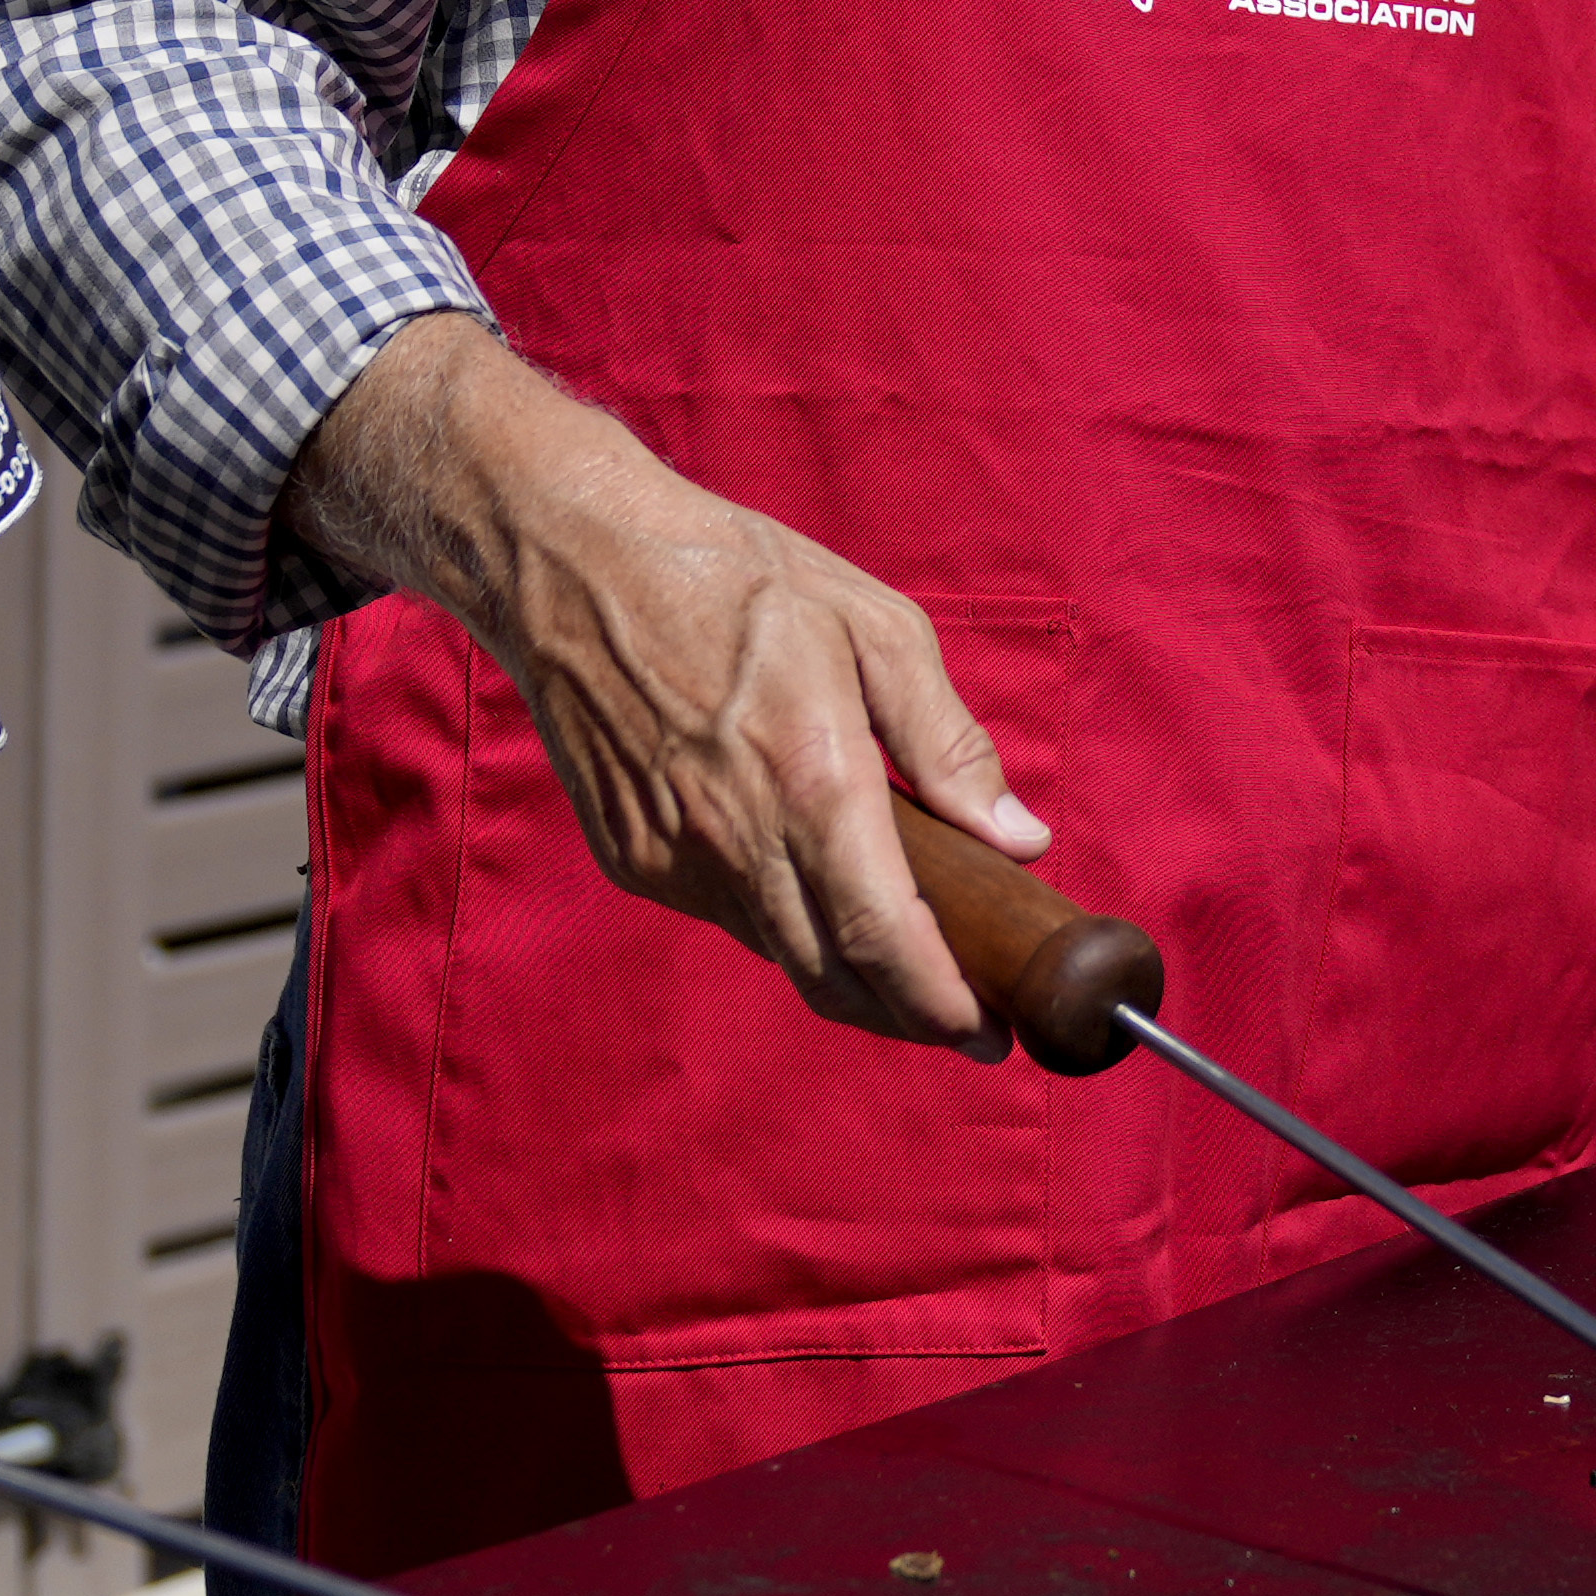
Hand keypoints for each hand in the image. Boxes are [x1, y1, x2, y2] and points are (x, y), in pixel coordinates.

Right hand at [450, 368, 1040, 1045]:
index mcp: (812, 780)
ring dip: (848, 979)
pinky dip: (781, 925)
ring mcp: (676, 858)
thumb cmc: (738, 579)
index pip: (884, 937)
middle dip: (907, 1015)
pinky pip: (727, 916)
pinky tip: (811, 889)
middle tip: (965, 1019)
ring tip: (904, 964)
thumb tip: (1019, 837)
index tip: (990, 1031)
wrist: (576, 564)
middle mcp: (737, 838)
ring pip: (779, 955)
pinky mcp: (634, 860)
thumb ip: (949, 742)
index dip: (941, 1003)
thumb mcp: (875, 627)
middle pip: (834, 978)